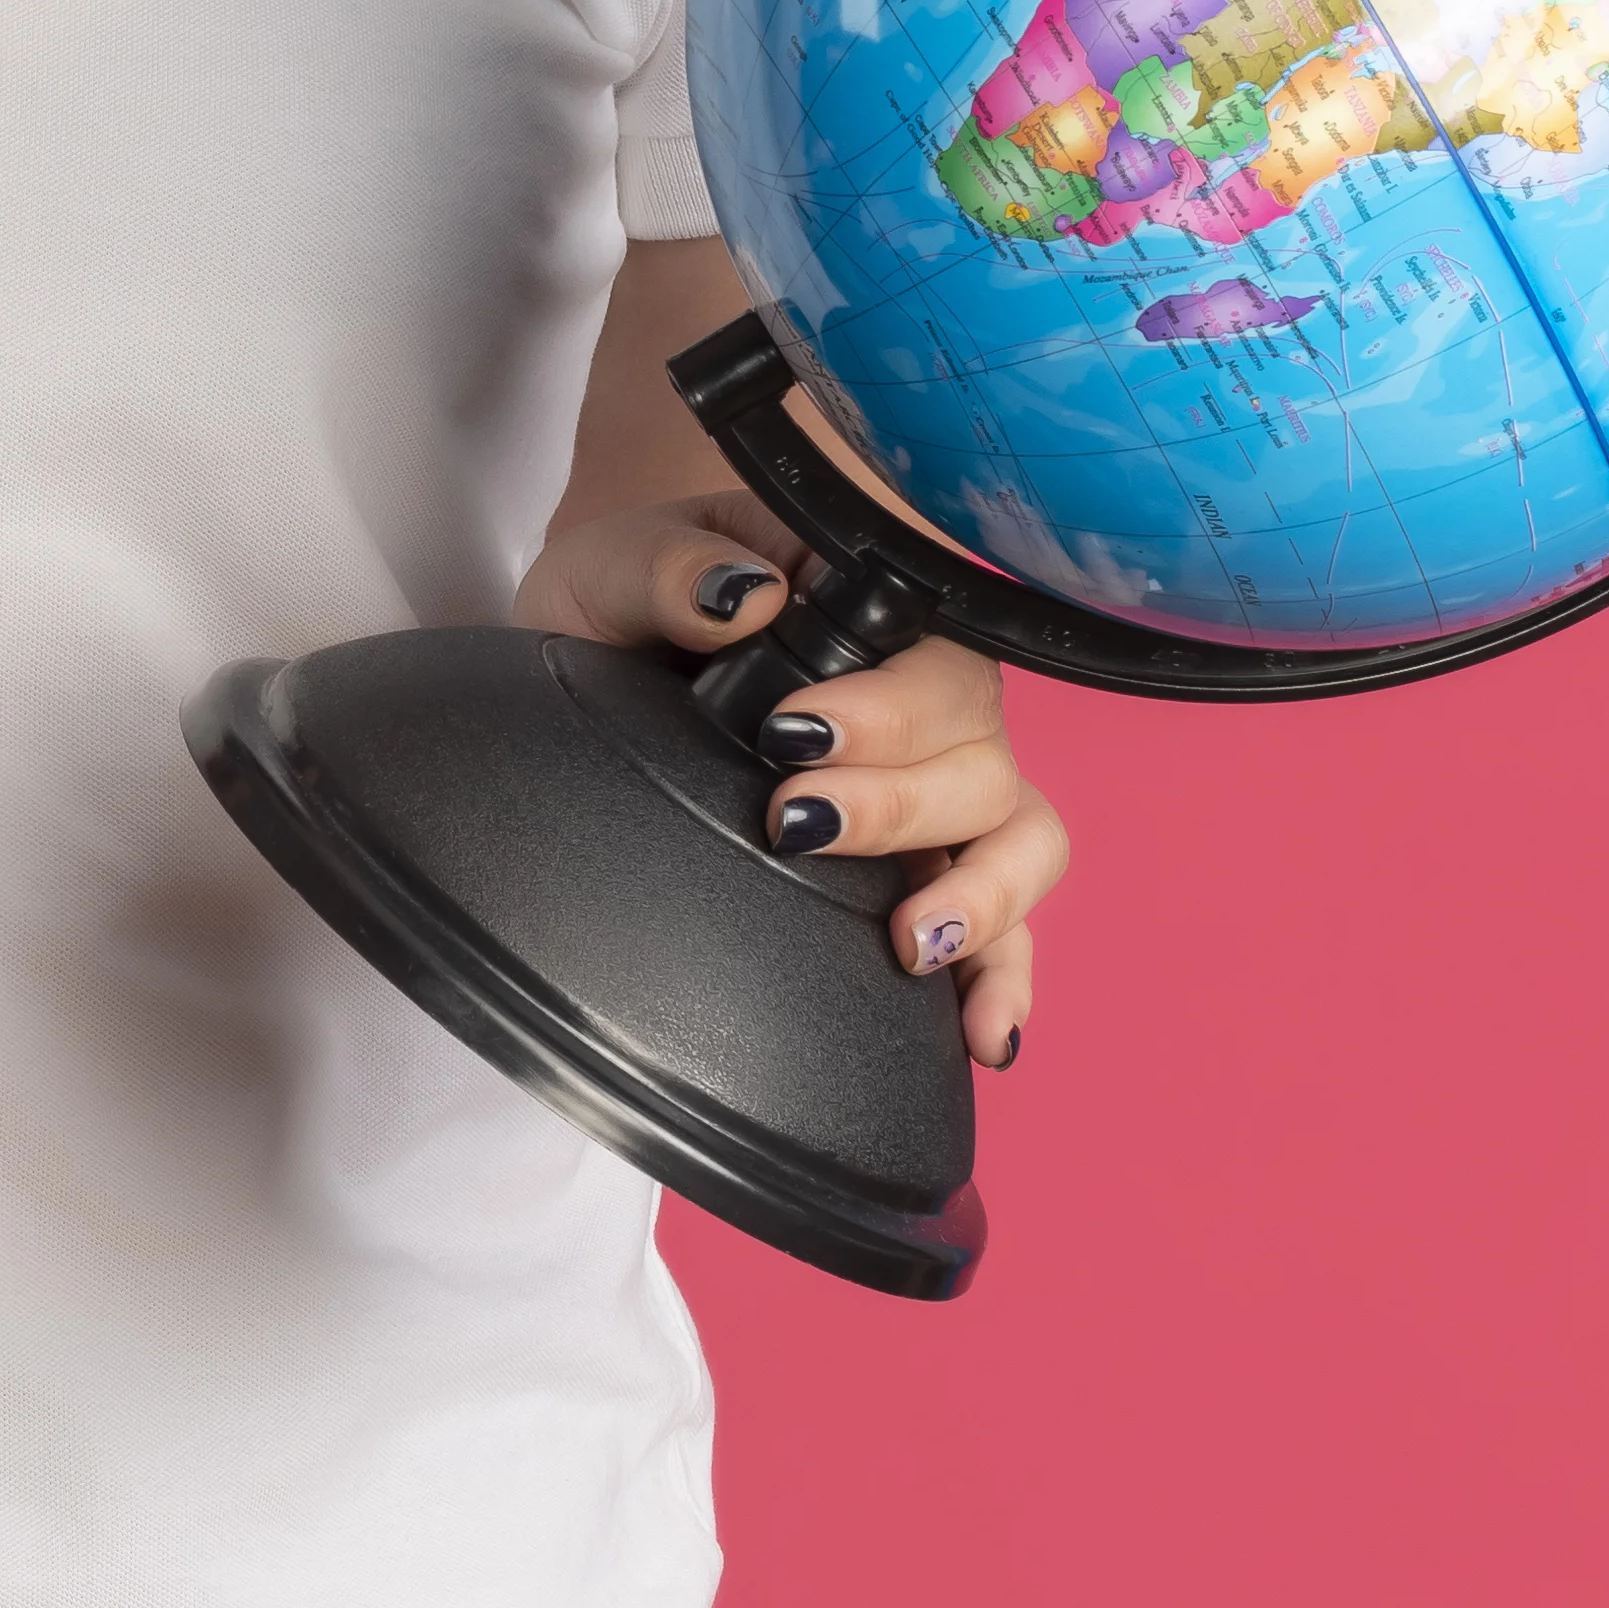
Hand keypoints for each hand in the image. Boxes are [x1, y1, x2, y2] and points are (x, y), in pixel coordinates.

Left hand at [517, 497, 1064, 1068]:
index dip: (885, 706)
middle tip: (793, 823)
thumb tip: (745, 597)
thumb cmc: (614, 605)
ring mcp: (931, 784)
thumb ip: (668, 571)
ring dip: (980, 896)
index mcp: (867, 604)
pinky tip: (982, 1036)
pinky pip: (1003, 923)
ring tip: (910, 943)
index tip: (792, 737)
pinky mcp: (919, 867)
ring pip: (1018, 834)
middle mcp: (923, 695)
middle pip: (979, 750)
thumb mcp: (608, 572)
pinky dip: (1005, 977)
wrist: (590, 671)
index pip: (932, 648)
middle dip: (897, 804)